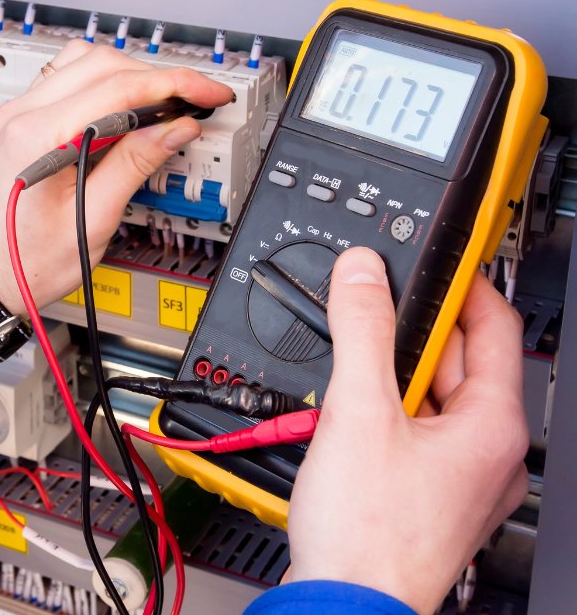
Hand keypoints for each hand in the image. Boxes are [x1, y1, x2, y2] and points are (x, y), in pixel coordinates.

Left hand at [0, 40, 232, 315]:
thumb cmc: (25, 262)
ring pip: (83, 62)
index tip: (207, 93)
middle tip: (194, 100)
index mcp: (38, 138)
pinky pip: (66, 80)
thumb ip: (135, 165)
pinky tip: (125, 108)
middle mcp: (21, 115)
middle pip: (102, 63)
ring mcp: (16, 114)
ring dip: (130, 74)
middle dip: (157, 76)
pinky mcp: (19, 121)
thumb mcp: (93, 220)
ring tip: (163, 104)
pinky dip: (103, 84)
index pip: (119, 87)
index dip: (173, 85)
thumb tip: (174, 129)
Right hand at [288, 247, 528, 614]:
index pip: (494, 325)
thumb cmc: (370, 533)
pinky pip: (415, 426)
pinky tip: (351, 406)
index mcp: (493, 426)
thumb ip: (363, 330)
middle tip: (371, 305)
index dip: (463, 283)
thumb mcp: (360, 410)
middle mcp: (488, 451)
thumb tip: (363, 273)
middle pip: (458, 358)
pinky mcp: (427, 490)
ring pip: (432, 393)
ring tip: (353, 360)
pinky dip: (386, 404)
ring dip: (393, 368)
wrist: (344, 603)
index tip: (433, 258)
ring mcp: (459, 474)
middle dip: (413, 328)